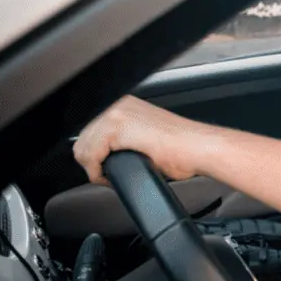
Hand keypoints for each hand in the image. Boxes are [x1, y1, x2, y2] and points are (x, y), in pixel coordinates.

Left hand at [73, 95, 207, 184]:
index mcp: (123, 104)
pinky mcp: (117, 127)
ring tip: (112, 176)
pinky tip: (113, 176)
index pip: (88, 132)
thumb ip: (123, 139)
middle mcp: (117, 104)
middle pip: (81, 140)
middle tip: (109, 175)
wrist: (199, 148)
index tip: (106, 167)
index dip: (94, 155)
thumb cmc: (182, 147)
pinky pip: (90, 157)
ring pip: (83, 149)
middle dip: (92, 162)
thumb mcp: (145, 136)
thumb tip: (105, 155)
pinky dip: (97, 173)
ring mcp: (116, 114)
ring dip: (95, 168)